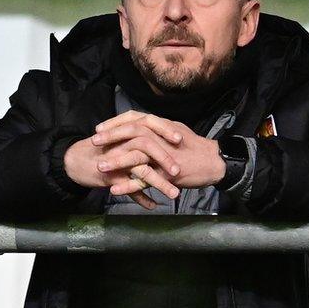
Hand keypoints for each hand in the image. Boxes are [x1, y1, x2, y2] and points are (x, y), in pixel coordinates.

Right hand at [63, 135, 178, 209]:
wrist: (74, 161)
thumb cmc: (101, 151)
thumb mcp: (120, 141)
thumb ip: (139, 140)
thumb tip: (160, 141)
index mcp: (126, 132)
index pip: (149, 124)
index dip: (165, 130)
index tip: (181, 139)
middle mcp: (122, 143)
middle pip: (147, 145)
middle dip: (165, 158)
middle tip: (179, 171)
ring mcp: (116, 160)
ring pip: (141, 170)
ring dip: (160, 183)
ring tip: (174, 194)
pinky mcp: (110, 176)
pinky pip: (129, 188)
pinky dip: (142, 198)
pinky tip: (153, 205)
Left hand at [92, 111, 225, 188]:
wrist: (214, 162)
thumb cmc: (195, 148)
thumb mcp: (175, 130)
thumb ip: (157, 128)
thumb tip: (141, 123)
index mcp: (162, 126)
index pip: (134, 118)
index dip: (115, 123)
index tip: (99, 129)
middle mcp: (162, 137)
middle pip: (132, 132)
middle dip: (111, 137)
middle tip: (93, 142)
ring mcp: (165, 155)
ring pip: (137, 155)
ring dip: (116, 161)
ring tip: (99, 167)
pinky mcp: (168, 174)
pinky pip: (145, 179)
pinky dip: (130, 184)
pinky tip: (115, 189)